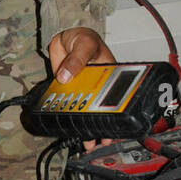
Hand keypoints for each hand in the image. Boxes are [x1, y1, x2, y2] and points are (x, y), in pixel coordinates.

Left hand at [48, 28, 116, 150]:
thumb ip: (76, 60)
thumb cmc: (82, 37)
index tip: (114, 125)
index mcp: (109, 74)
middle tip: (101, 140)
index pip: (116, 96)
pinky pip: (69, 105)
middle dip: (102, 126)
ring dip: (86, 126)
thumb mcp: (84, 45)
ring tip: (88, 142)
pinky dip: (70, 117)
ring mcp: (83, 89)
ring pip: (86, 111)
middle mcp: (97, 85)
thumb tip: (66, 76)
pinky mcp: (69, 90)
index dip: (116, 113)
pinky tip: (70, 129)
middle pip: (101, 108)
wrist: (64, 36)